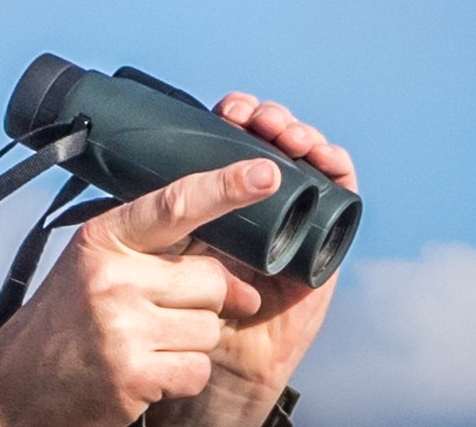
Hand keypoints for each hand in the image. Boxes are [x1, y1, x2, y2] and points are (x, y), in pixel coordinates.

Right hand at [0, 157, 282, 426]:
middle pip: (210, 278)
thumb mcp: (96, 267)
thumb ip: (154, 254)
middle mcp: (111, 276)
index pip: (174, 205)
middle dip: (205, 301)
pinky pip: (197, 369)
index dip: (224, 187)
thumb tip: (237, 278)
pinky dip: (181, 376)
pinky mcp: (133, 374)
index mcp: (103, 239)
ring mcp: (122, 326)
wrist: (14, 385)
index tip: (266, 172)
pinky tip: (146, 372)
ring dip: (189, 343)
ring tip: (144, 344)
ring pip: (209, 327)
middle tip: (164, 314)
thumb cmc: (64, 321)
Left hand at [152, 93, 357, 425]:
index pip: (231, 137)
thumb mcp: (154, 248)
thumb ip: (154, 214)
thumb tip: (136, 159)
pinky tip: (327, 160)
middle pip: (273, 140)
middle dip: (269, 119)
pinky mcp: (321, 245)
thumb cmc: (172, 309)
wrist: (205, 366)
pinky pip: (339, 200)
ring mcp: (291, 220)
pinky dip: (337, 171)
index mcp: (214, 196)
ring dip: (301, 136)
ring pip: (306, 160)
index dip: (236, 116)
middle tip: (259, 119)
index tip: (231, 109)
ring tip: (287, 133)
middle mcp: (255, 203)